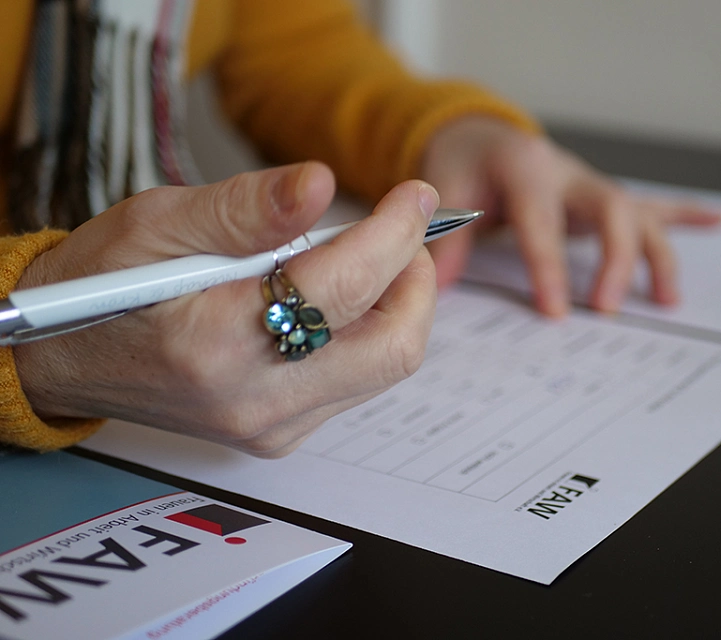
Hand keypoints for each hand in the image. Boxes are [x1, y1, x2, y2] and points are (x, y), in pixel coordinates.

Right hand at [13, 163, 439, 456]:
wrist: (64, 357)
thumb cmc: (103, 283)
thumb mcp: (157, 222)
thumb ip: (245, 207)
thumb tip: (321, 185)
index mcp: (216, 341)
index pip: (344, 286)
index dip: (394, 232)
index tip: (414, 195)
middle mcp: (253, 399)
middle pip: (391, 347)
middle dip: (415, 279)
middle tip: (403, 231)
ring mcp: (270, 427)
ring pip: (384, 368)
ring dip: (398, 305)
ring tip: (370, 257)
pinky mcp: (279, 436)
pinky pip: (357, 383)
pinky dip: (367, 333)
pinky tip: (338, 299)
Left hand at [421, 117, 720, 315]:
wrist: (480, 136)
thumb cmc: (463, 165)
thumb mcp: (444, 190)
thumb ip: (447, 238)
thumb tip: (441, 284)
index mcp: (526, 169)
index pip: (542, 221)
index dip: (549, 267)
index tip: (555, 310)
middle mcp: (568, 173)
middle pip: (610, 210)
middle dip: (614, 261)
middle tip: (606, 308)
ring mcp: (590, 186)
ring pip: (637, 214)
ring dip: (655, 255)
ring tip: (667, 299)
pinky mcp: (600, 198)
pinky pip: (649, 205)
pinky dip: (685, 214)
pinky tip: (717, 221)